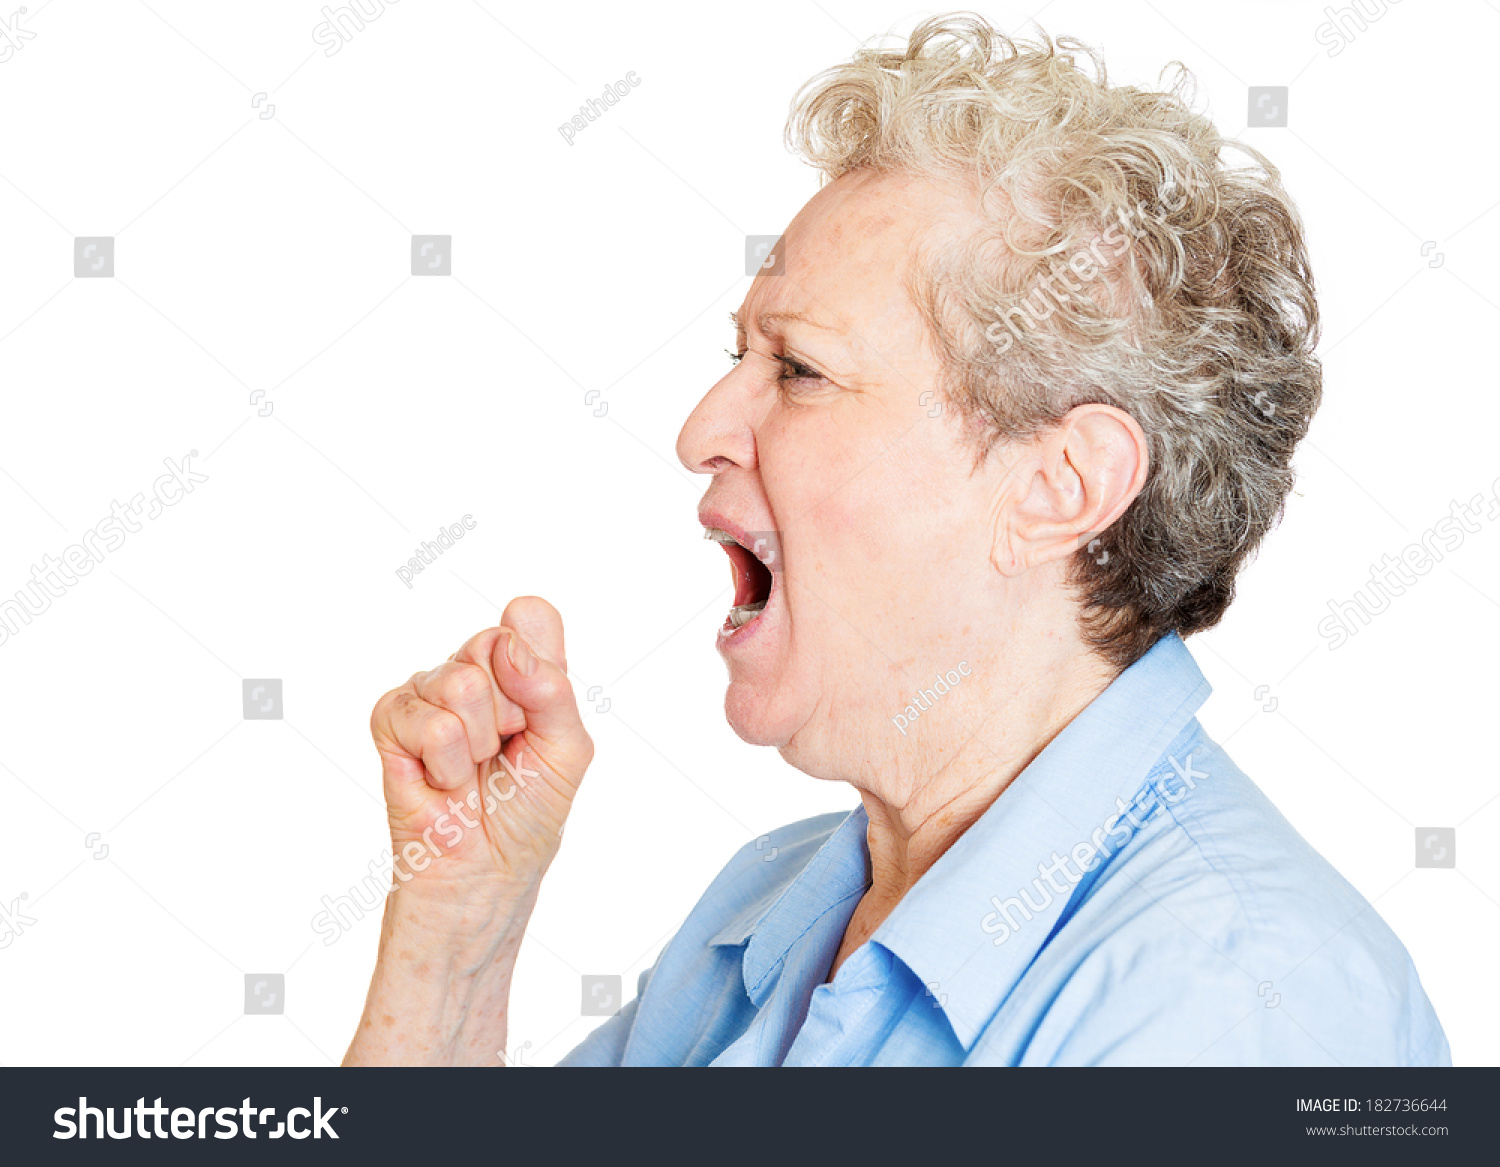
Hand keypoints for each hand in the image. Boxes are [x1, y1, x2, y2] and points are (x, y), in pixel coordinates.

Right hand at [370, 596, 593, 895]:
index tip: (536, 717)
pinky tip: (443, 781)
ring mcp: (427, 690)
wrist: (485, 870)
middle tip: (502, 752)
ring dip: (478, 744)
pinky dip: (446, 764)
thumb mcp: (568, 749)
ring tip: (473, 770)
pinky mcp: (390, 719)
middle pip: (493, 644)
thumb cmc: (527, 811)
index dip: (538, 665)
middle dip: (511, 712)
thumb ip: (552, 688)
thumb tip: (507, 646)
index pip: (530, 617)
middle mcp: (470, 669)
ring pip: (460, 683)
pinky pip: (429, 722)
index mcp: (517, 665)